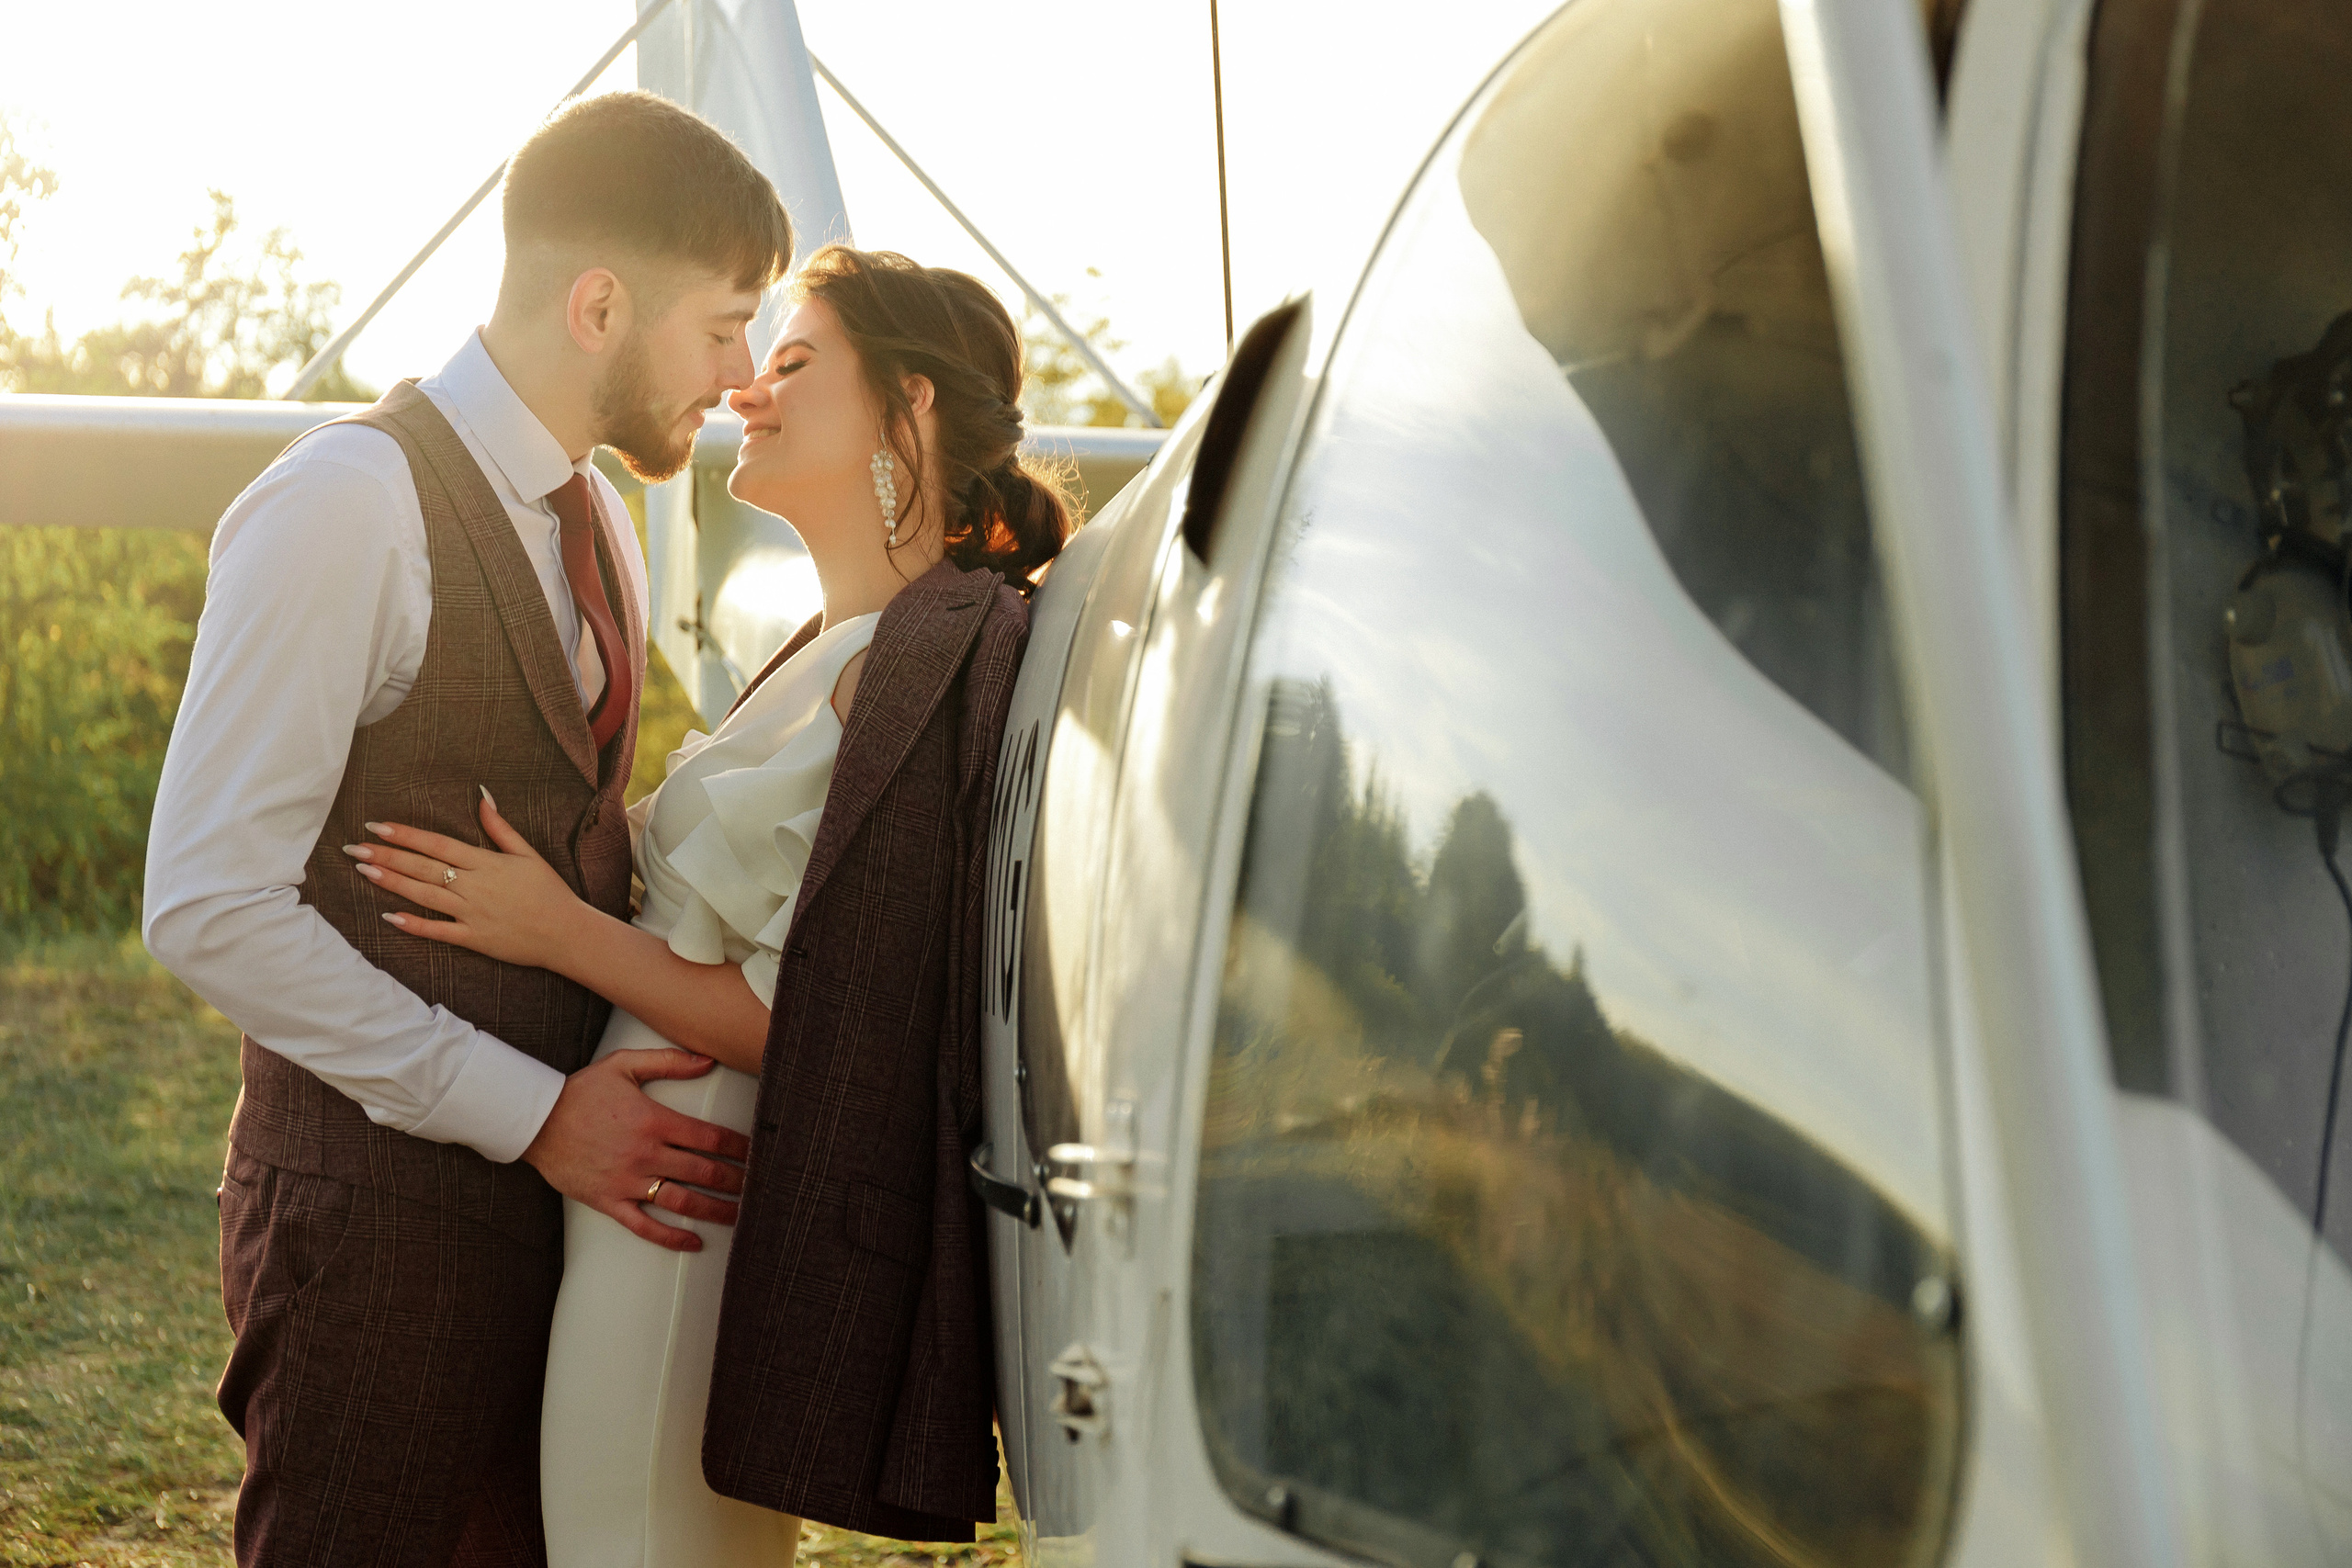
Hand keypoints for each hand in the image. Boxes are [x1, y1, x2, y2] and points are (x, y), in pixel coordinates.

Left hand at [344, 790, 579, 970]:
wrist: (567, 933)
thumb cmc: (549, 891)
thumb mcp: (527, 853)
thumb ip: (500, 827)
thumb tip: (482, 795)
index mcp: (486, 863)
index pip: (437, 844)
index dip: (406, 835)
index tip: (378, 827)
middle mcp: (475, 886)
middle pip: (423, 867)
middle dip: (387, 856)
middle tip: (355, 848)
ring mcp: (473, 914)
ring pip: (424, 895)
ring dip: (393, 883)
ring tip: (364, 871)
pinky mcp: (474, 939)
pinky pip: (439, 931)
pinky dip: (415, 925)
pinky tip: (390, 917)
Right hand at [522, 1047, 754, 1250]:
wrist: (534, 1121)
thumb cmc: (580, 1092)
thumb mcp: (624, 1066)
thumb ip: (668, 1061)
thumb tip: (708, 1060)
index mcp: (654, 1120)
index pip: (709, 1138)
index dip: (739, 1147)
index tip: (757, 1153)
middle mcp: (645, 1154)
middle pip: (704, 1172)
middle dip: (736, 1180)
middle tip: (759, 1187)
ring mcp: (627, 1181)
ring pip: (682, 1201)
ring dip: (715, 1211)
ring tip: (740, 1216)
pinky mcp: (609, 1201)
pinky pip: (644, 1226)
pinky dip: (671, 1238)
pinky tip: (694, 1242)